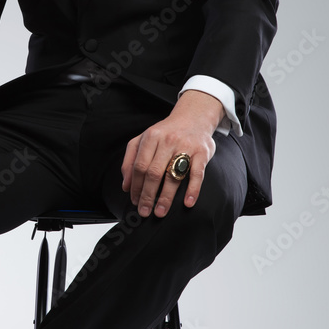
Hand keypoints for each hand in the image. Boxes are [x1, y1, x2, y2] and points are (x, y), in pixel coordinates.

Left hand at [120, 90, 224, 218]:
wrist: (194, 117)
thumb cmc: (166, 133)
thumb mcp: (144, 139)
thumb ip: (130, 159)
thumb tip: (126, 185)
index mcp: (151, 137)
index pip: (139, 166)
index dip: (135, 186)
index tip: (134, 201)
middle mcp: (167, 141)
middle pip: (153, 172)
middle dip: (147, 195)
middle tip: (144, 211)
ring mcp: (185, 146)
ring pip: (173, 175)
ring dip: (165, 197)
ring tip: (160, 211)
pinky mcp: (202, 152)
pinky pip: (197, 173)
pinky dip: (192, 189)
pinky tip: (187, 202)